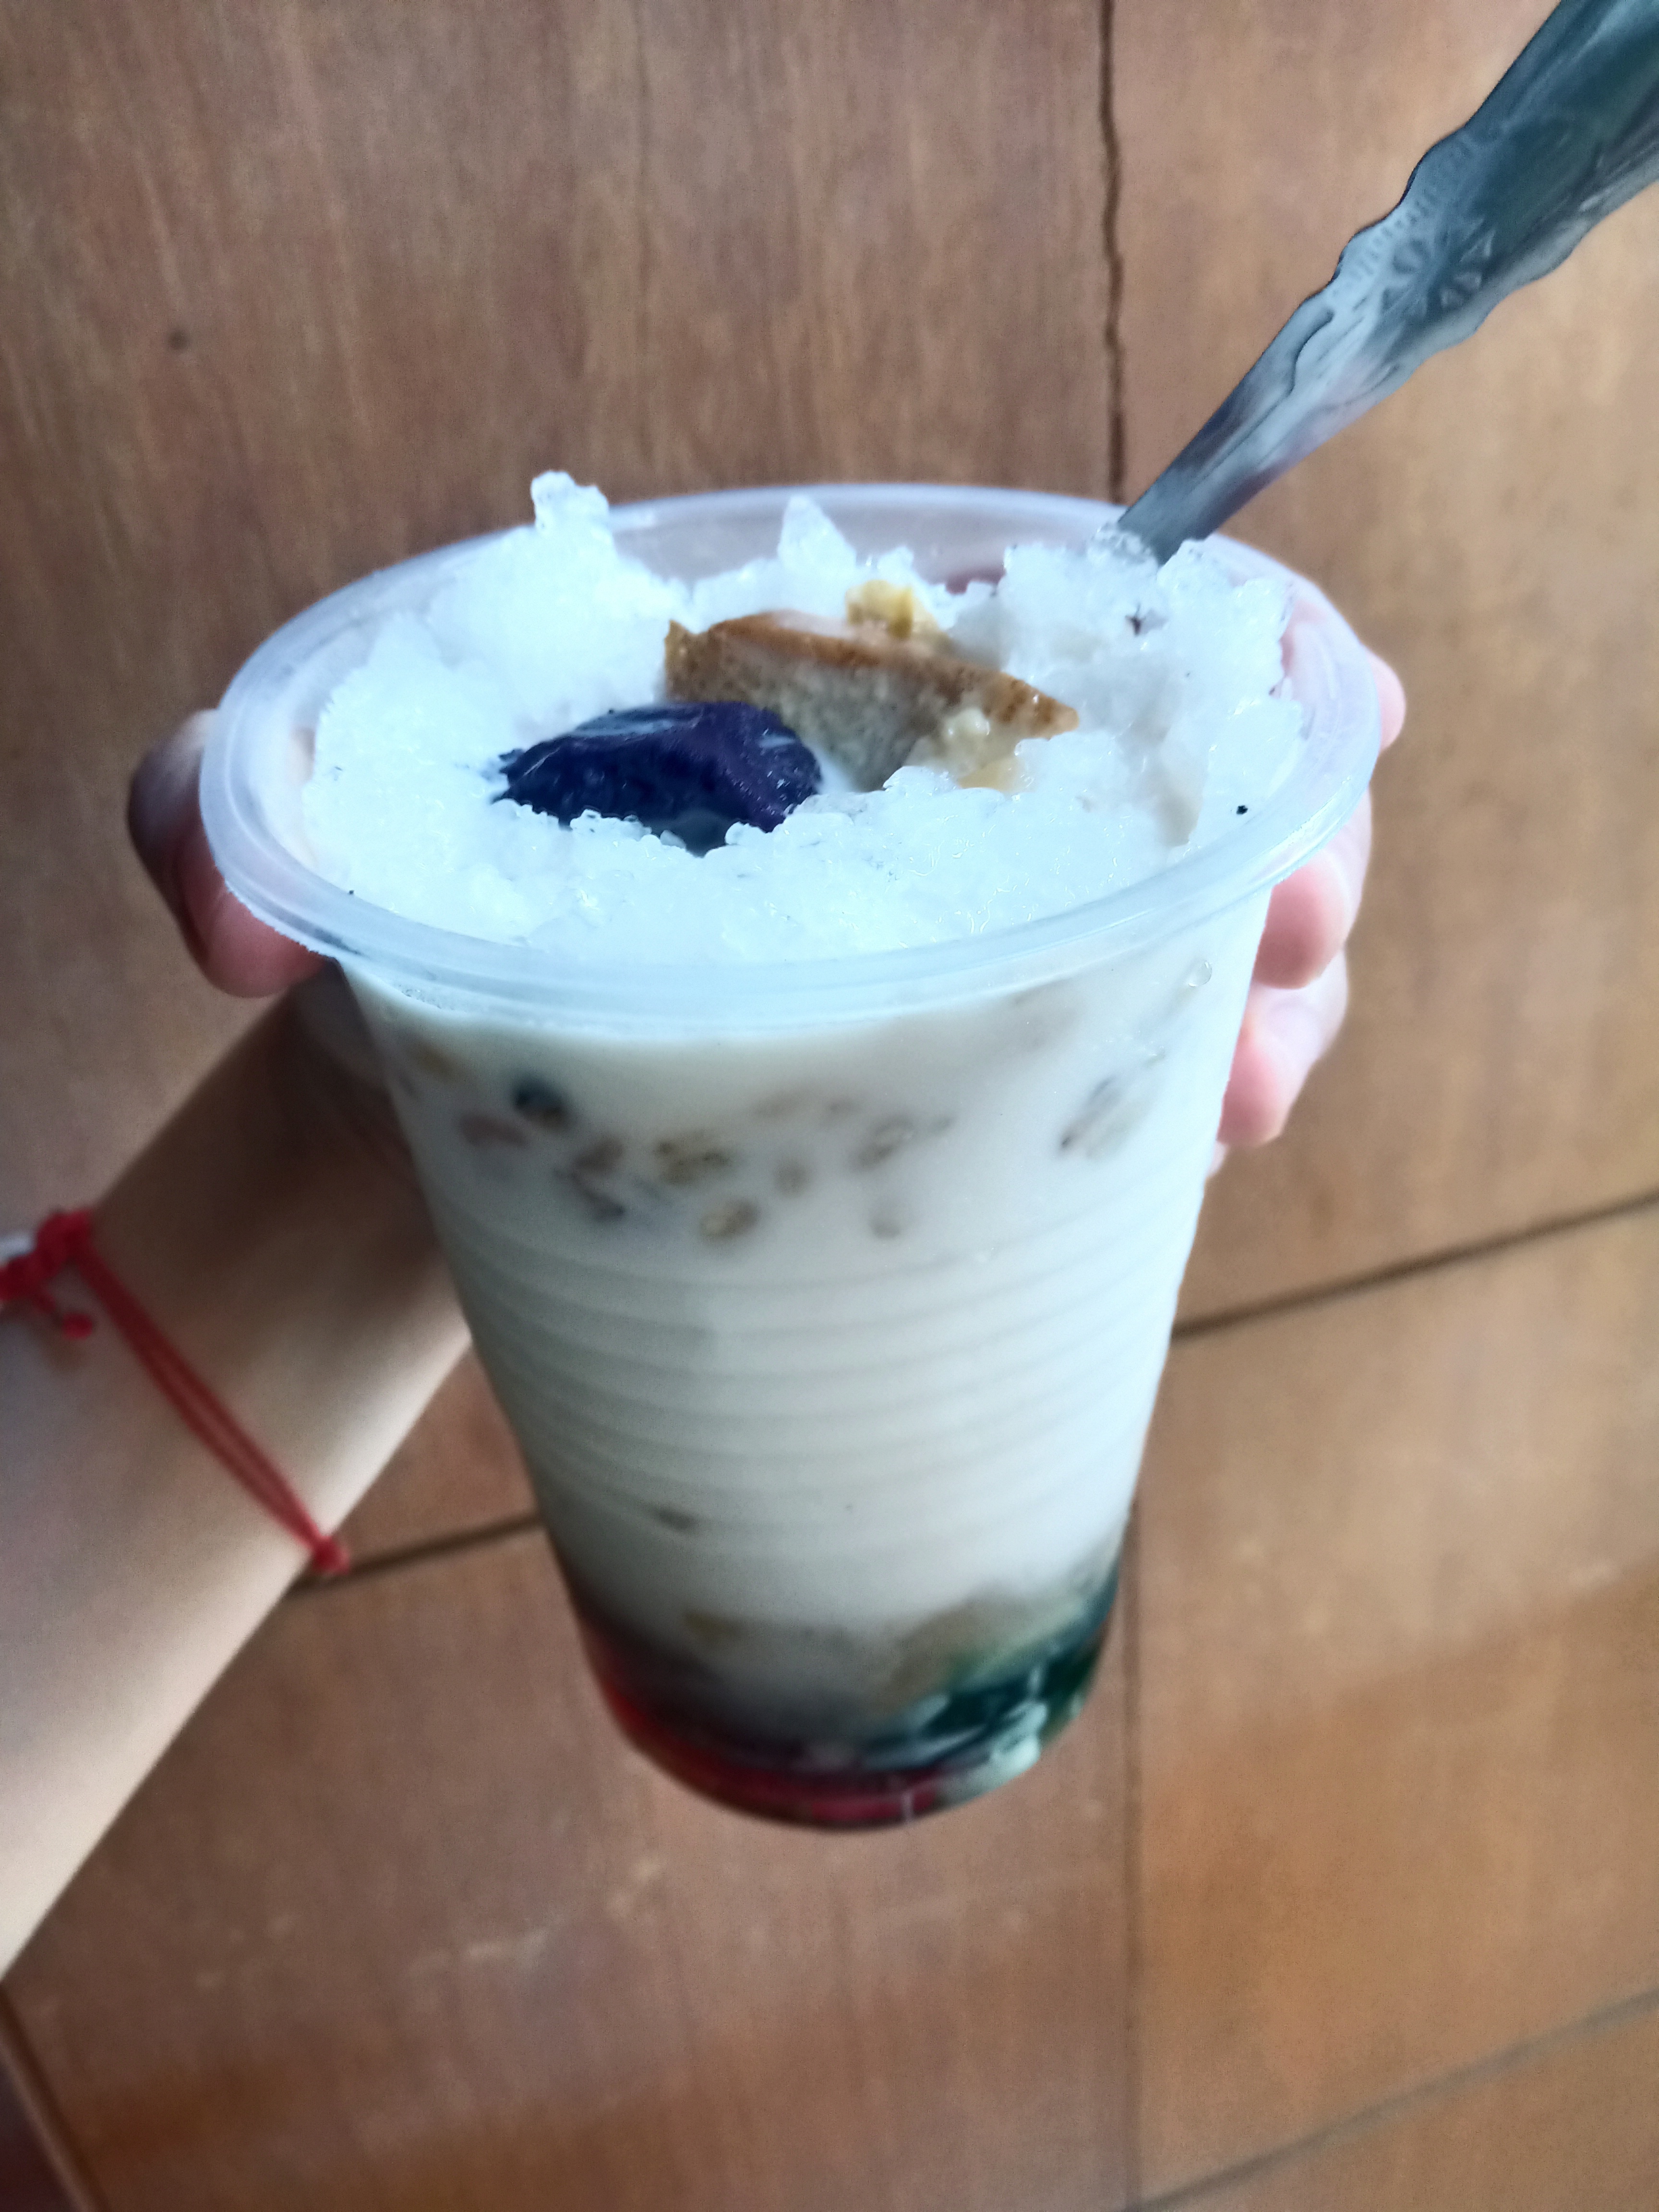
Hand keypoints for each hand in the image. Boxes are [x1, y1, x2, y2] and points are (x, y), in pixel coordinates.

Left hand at [131, 673, 1404, 1150]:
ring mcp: (954, 953)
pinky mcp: (954, 1088)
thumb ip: (218, 812)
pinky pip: (1113, 1071)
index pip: (1065, 623)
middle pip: (1169, 790)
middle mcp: (917, 801)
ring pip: (1179, 941)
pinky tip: (1193, 1154)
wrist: (419, 1114)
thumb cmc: (387, 930)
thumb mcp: (286, 829)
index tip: (1329, 717)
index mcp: (814, 675)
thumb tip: (242, 921)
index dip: (1228, 656)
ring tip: (1239, 1100)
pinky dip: (1183, 1099)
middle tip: (1293, 954)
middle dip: (1281, 853)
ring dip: (1264, 1005)